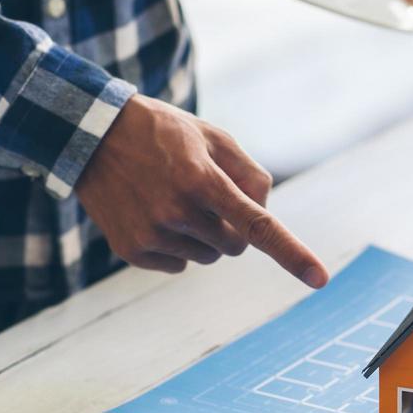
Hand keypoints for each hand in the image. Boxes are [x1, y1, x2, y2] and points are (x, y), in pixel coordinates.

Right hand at [76, 95, 328, 286]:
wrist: (92, 135)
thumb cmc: (163, 132)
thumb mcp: (213, 137)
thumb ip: (250, 173)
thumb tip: (263, 212)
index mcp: (202, 180)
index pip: (258, 225)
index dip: (292, 253)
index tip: (320, 279)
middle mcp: (177, 211)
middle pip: (235, 247)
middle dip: (231, 228)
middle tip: (208, 197)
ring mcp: (151, 233)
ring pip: (207, 258)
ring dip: (203, 237)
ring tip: (175, 199)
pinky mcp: (132, 250)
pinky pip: (177, 266)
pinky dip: (176, 247)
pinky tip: (154, 214)